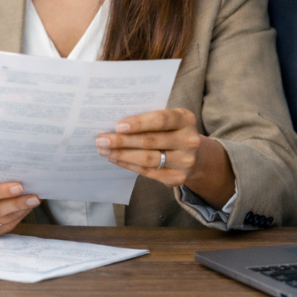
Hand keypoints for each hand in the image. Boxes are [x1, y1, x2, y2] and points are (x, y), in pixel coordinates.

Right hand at [0, 181, 39, 235]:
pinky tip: (27, 208)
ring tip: (34, 200)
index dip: (0, 191)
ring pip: (0, 220)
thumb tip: (20, 171)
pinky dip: (18, 217)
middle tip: (33, 196)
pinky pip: (4, 226)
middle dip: (15, 203)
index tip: (19, 186)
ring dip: (20, 210)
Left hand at [95, 108, 234, 207]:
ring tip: (104, 150)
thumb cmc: (172, 131)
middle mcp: (189, 140)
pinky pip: (147, 171)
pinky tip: (115, 159)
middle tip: (101, 139)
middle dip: (122, 141)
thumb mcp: (168, 120)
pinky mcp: (177, 178)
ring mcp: (185, 161)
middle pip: (150, 141)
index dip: (139, 123)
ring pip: (147, 158)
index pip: (161, 120)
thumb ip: (149, 119)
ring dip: (122, 154)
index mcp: (186, 119)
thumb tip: (115, 124)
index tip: (118, 126)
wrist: (195, 155)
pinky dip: (128, 164)